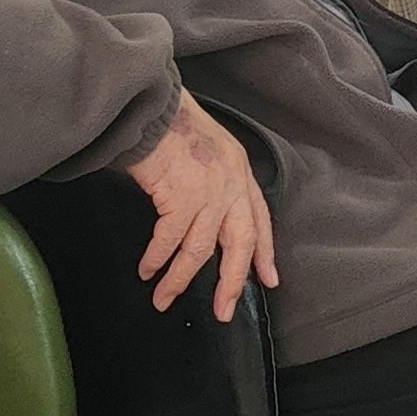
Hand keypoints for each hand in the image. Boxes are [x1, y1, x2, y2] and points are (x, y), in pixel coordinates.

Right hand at [129, 95, 276, 321]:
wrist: (152, 106)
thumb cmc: (172, 122)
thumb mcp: (210, 147)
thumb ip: (215, 178)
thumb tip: (204, 213)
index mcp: (240, 171)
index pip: (260, 220)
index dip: (264, 252)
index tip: (268, 280)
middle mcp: (231, 184)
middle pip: (240, 244)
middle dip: (232, 282)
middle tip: (223, 309)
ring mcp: (209, 193)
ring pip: (199, 251)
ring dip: (179, 279)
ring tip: (164, 299)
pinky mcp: (181, 198)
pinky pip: (170, 240)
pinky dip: (157, 260)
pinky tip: (148, 271)